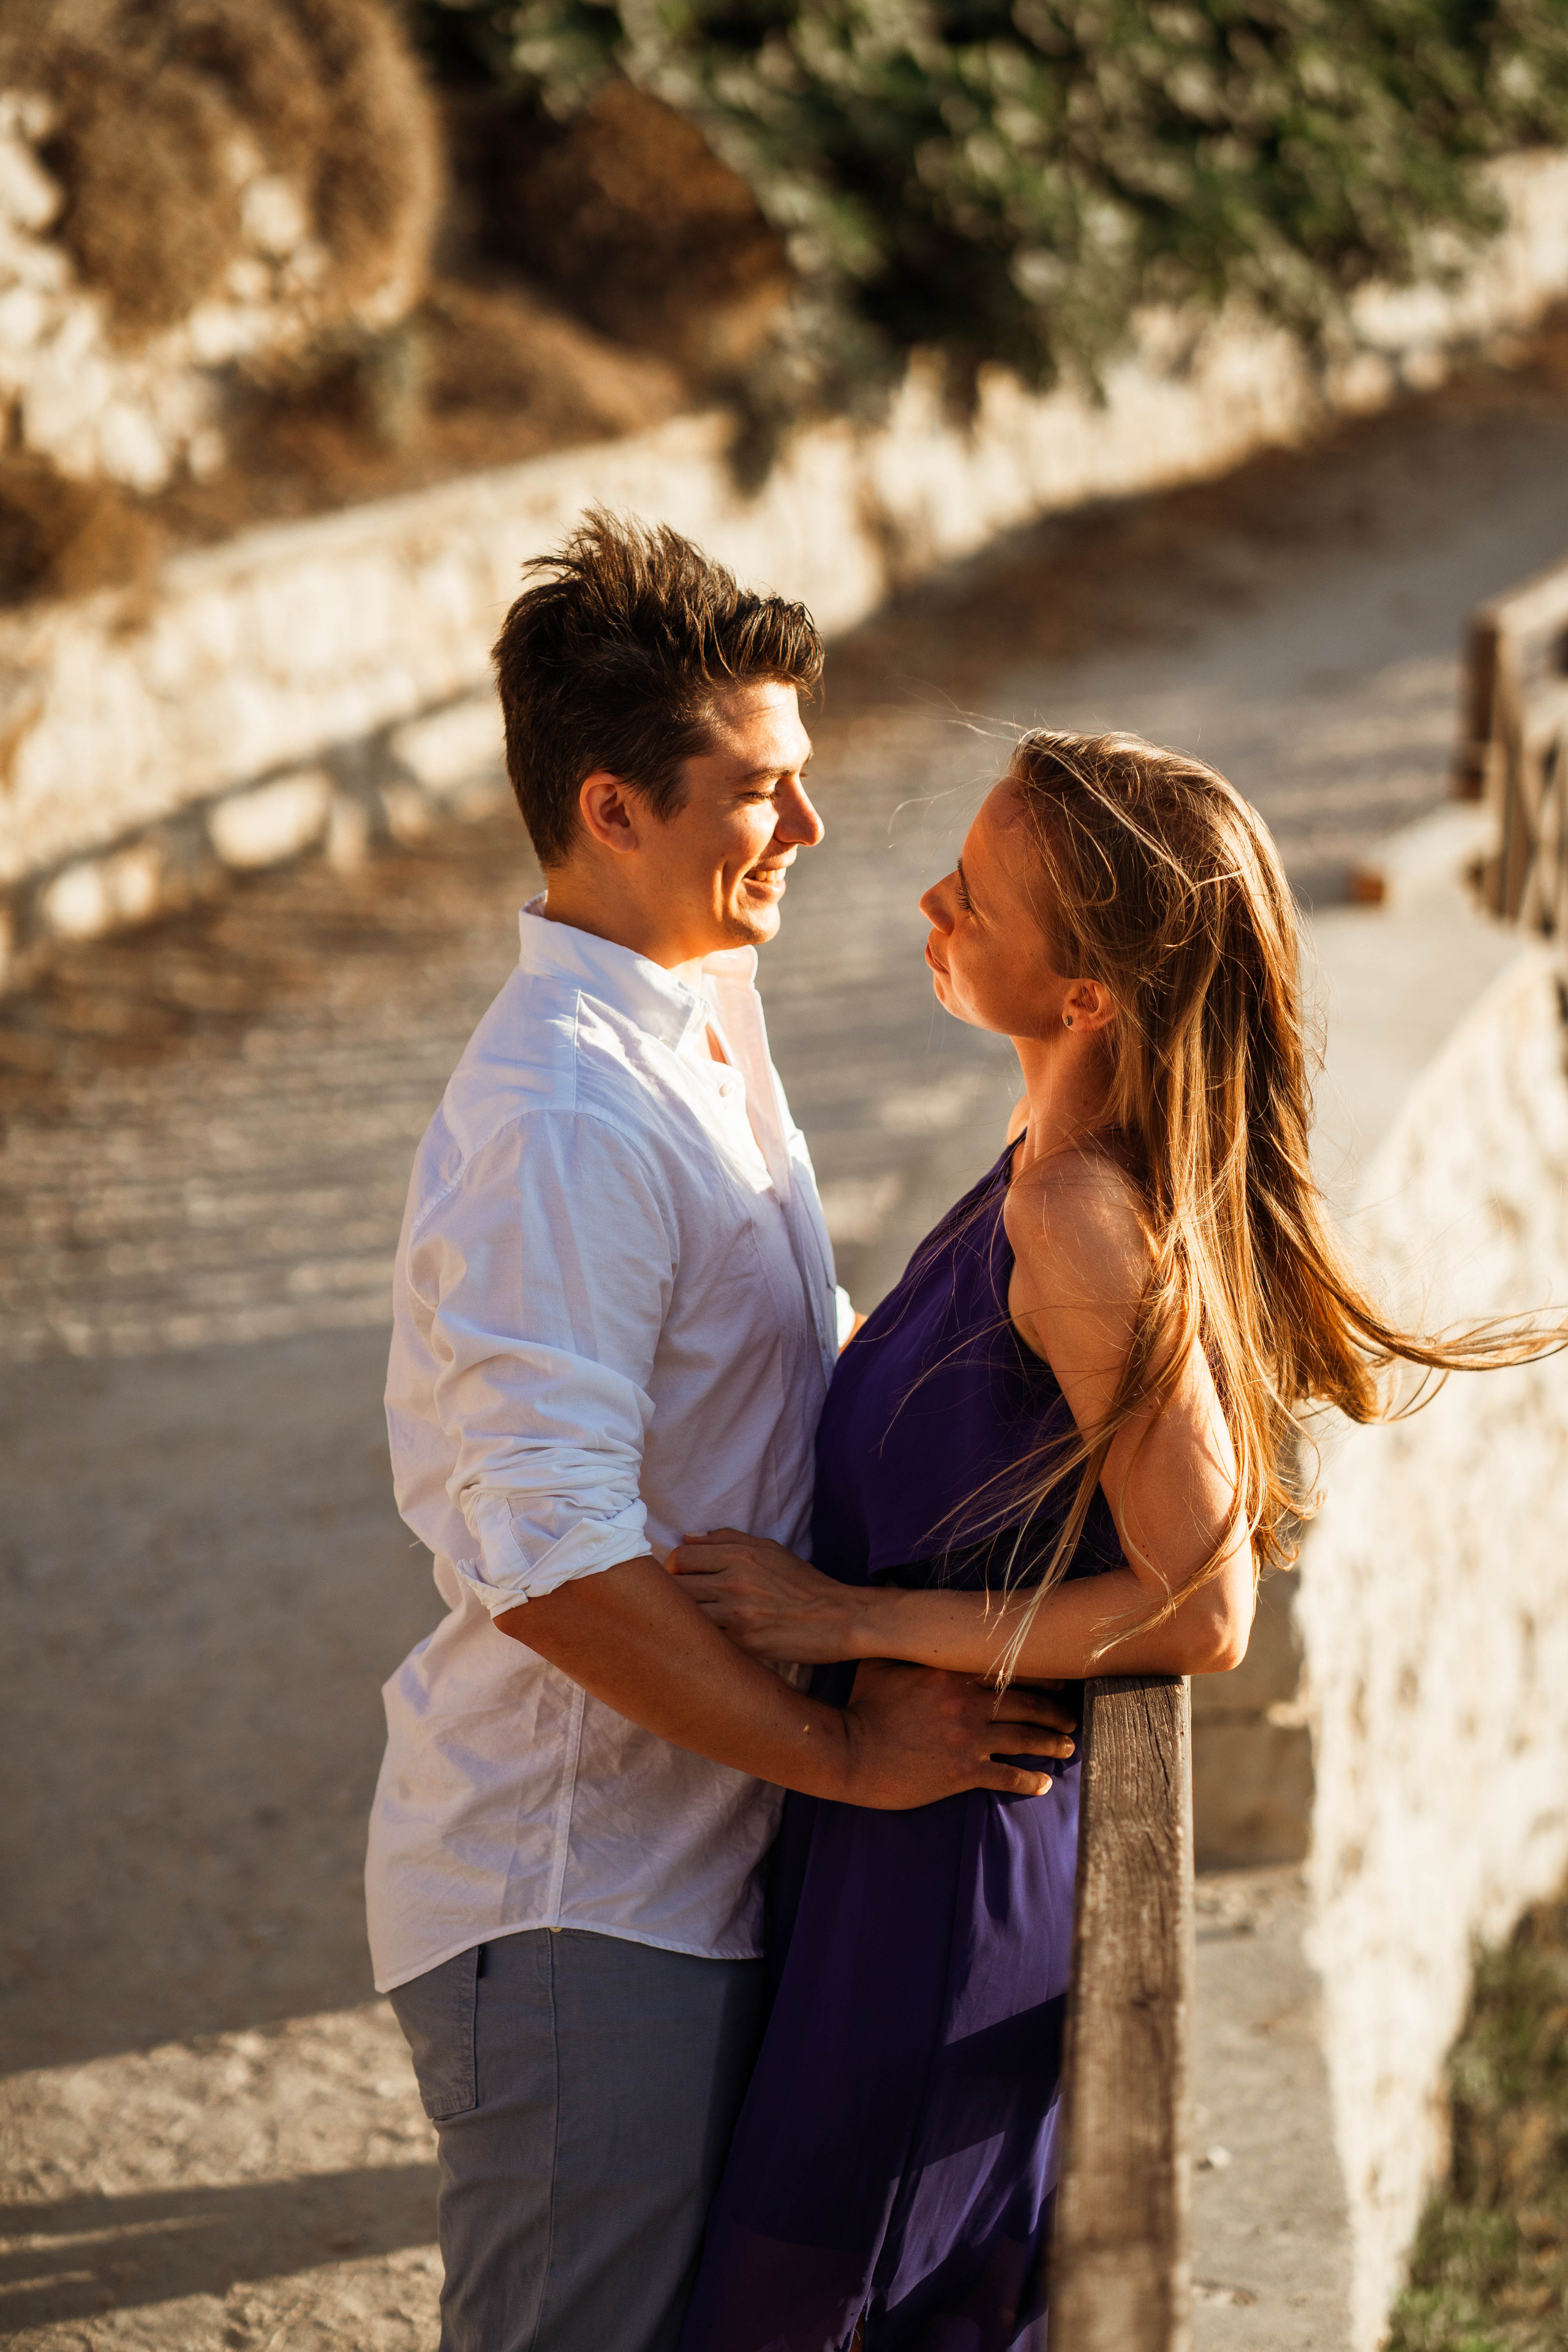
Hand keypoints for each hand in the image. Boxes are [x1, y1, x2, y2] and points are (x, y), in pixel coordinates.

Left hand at [666, 1529, 859, 1664]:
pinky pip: (707, 1638)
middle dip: (674, 1594)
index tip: (680, 1577)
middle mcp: (735, 1581)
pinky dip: (704, 1638)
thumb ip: (727, 1538)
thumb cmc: (803, 1582)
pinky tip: (712, 1638)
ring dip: (685, 1618)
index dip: (673, 1568)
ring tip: (694, 1621)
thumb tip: (688, 1536)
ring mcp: (737, 1614)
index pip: (680, 1557)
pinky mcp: (743, 1643)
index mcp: (740, 1554)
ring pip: (686, 1614)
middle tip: (684, 1602)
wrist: (837, 1617)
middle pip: (676, 1586)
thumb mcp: (769, 1549)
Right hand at [843, 1658, 1076, 1807]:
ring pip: (1025, 1739)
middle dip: (1055, 1711)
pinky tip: (1043, 1784)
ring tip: (1068, 1747)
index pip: (1009, 1669)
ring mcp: (967, 1739)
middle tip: (1070, 1716)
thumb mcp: (880, 1662)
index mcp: (952, 1673)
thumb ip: (900, 1636)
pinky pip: (1007, 1775)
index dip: (1039, 1674)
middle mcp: (967, 1703)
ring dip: (1052, 1743)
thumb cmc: (862, 1705)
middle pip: (1027, 1703)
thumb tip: (892, 1593)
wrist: (850, 1753)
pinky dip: (1029, 1781)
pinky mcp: (962, 1772)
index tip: (1058, 1679)